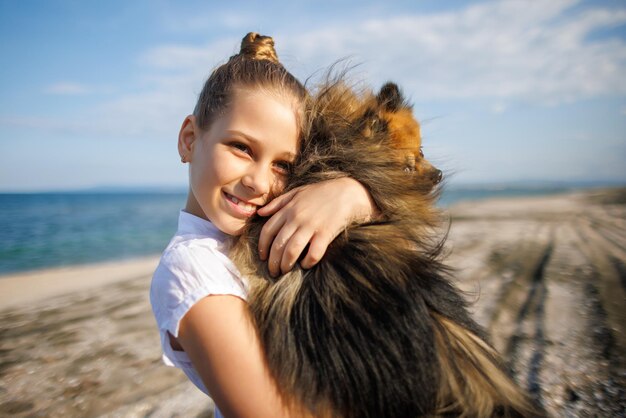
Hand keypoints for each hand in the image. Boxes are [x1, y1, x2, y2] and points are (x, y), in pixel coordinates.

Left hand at [256, 177, 378, 275]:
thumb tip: (260, 213)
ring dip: (286, 264)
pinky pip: (313, 253)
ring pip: (292, 251)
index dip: (262, 246)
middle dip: (273, 261)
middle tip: (273, 271)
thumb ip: (278, 203)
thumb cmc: (321, 193)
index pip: (267, 231)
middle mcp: (297, 218)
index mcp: (288, 209)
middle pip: (278, 245)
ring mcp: (311, 226)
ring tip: (284, 271)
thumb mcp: (296, 192)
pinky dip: (307, 262)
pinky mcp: (325, 233)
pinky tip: (305, 265)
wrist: (347, 193)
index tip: (262, 257)